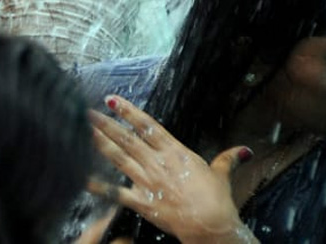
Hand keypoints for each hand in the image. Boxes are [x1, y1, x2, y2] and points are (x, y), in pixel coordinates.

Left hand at [88, 96, 257, 243]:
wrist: (211, 226)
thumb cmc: (217, 200)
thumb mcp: (221, 174)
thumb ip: (227, 159)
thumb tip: (243, 150)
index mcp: (174, 151)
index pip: (146, 126)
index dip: (127, 111)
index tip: (111, 100)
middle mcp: (156, 162)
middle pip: (126, 138)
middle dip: (105, 124)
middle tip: (86, 111)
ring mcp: (147, 181)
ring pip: (118, 158)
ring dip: (99, 143)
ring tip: (82, 131)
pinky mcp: (142, 201)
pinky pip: (116, 192)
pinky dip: (99, 185)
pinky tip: (82, 177)